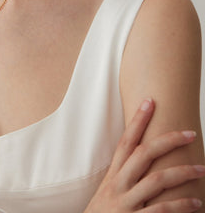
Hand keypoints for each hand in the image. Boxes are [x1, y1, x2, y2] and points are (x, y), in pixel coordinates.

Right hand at [84, 98, 204, 212]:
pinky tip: (195, 203)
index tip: (150, 101)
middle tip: (190, 134)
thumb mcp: (107, 194)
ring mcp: (126, 204)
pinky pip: (161, 211)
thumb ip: (124, 178)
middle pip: (144, 154)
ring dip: (182, 172)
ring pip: (156, 180)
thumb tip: (145, 161)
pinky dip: (181, 206)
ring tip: (201, 169)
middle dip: (168, 140)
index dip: (138, 121)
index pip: (126, 141)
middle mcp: (118, 186)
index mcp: (112, 176)